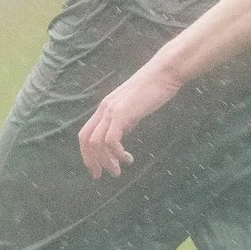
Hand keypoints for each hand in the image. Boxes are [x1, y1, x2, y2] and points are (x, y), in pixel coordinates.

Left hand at [78, 62, 180, 178]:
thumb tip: (122, 135)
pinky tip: (128, 158)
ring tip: (117, 171)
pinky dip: (117, 153)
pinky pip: (111, 140)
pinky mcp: (122, 113)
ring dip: (105, 161)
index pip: (86, 133)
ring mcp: (111, 110)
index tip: (96, 168)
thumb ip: (125, 121)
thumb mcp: (135, 108)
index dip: (87, 153)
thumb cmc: (154, 89)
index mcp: (105, 108)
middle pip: (86, 140)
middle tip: (100, 176)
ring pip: (97, 143)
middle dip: (91, 161)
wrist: (164, 73)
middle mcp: (103, 109)